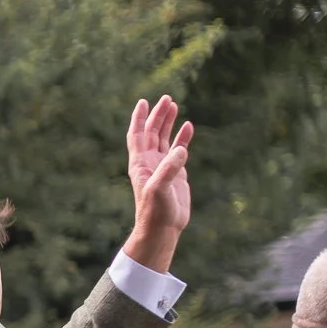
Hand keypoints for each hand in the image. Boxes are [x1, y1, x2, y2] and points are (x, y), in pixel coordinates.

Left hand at [122, 96, 194, 269]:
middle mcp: (150, 163)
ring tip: (174, 105)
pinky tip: (189, 126)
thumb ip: (169, 168)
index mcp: (140, 164)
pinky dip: (183, 138)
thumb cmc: (156, 210)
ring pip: (165, 139)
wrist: (163, 228)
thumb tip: (181, 149)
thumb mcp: (160, 188)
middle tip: (166, 98)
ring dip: (169, 123)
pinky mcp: (176, 173)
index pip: (137, 135)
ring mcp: (163, 167)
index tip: (143, 101)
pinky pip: (179, 150)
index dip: (139, 118)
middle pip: (152, 132)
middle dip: (157, 115)